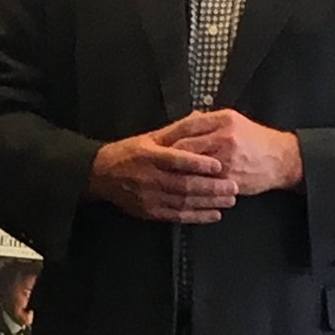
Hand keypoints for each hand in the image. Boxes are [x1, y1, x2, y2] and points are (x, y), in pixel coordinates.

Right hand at [87, 124, 239, 222]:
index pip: (176, 159)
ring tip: (229, 199)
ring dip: (209, 202)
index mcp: (149, 155)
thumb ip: (175, 132)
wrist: (102, 174)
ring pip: (183, 202)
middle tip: (233, 186)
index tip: (218, 165)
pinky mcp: (150, 212)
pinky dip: (197, 216)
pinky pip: (177, 216)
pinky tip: (214, 214)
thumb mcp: (149, 137)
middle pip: (184, 184)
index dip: (198, 163)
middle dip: (211, 187)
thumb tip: (200, 118)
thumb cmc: (129, 152)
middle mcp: (149, 177)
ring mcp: (149, 197)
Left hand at [159, 108, 301, 195]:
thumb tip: (187, 120)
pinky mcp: (230, 177)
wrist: (281, 160)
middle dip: (166, 158)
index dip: (168, 136)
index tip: (156, 145)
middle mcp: (225, 137)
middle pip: (184, 147)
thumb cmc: (257, 141)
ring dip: (174, 174)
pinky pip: (203, 183)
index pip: (186, 125)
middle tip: (153, 164)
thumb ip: (210, 121)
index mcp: (223, 120)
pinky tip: (179, 188)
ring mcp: (227, 158)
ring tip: (161, 177)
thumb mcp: (235, 121)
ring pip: (191, 167)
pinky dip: (190, 186)